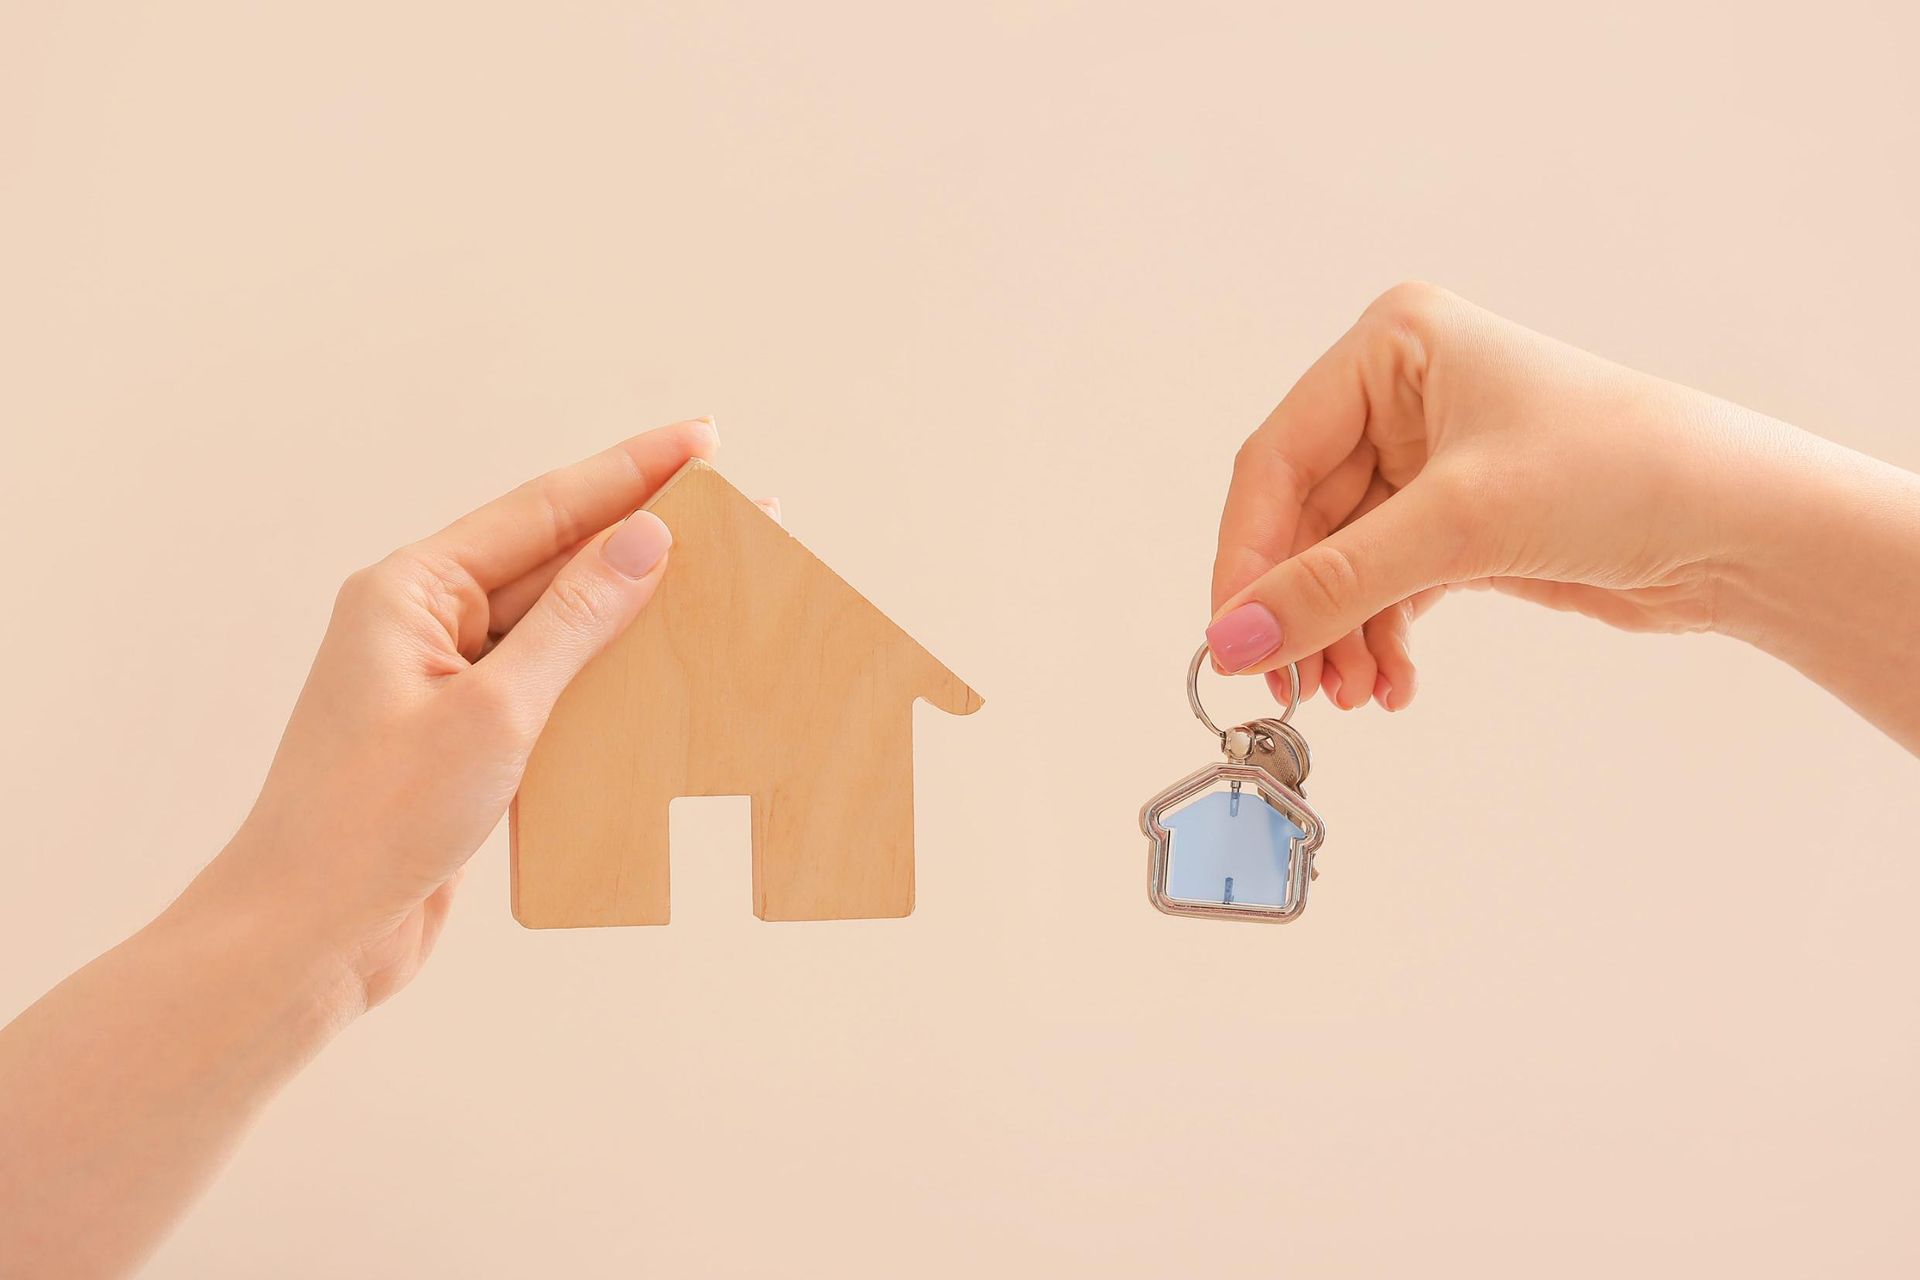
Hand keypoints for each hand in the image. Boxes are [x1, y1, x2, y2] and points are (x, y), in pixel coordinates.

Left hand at [181, 419, 717, 1009]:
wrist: (310, 935)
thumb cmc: (376, 821)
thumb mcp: (496, 712)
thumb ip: (576, 621)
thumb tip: (647, 540)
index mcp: (410, 589)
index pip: (542, 508)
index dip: (632, 471)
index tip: (703, 439)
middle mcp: (424, 621)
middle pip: (555, 555)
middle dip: (644, 530)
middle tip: (735, 500)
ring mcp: (445, 681)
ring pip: (559, 622)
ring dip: (633, 603)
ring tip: (716, 577)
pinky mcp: (464, 739)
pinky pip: (551, 683)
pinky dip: (608, 672)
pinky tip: (664, 667)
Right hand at [1207, 283, 1822, 711]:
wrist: (1742, 528)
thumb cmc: (1623, 472)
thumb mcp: (1458, 524)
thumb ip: (1333, 586)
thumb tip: (1231, 641)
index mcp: (1390, 346)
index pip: (1277, 458)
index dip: (1248, 555)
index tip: (1231, 638)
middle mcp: (1402, 393)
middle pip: (1303, 517)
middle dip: (1301, 608)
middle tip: (1289, 686)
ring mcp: (1430, 459)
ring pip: (1340, 560)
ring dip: (1339, 634)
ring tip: (1354, 695)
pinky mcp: (1458, 520)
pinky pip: (1383, 583)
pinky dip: (1378, 637)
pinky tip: (1391, 683)